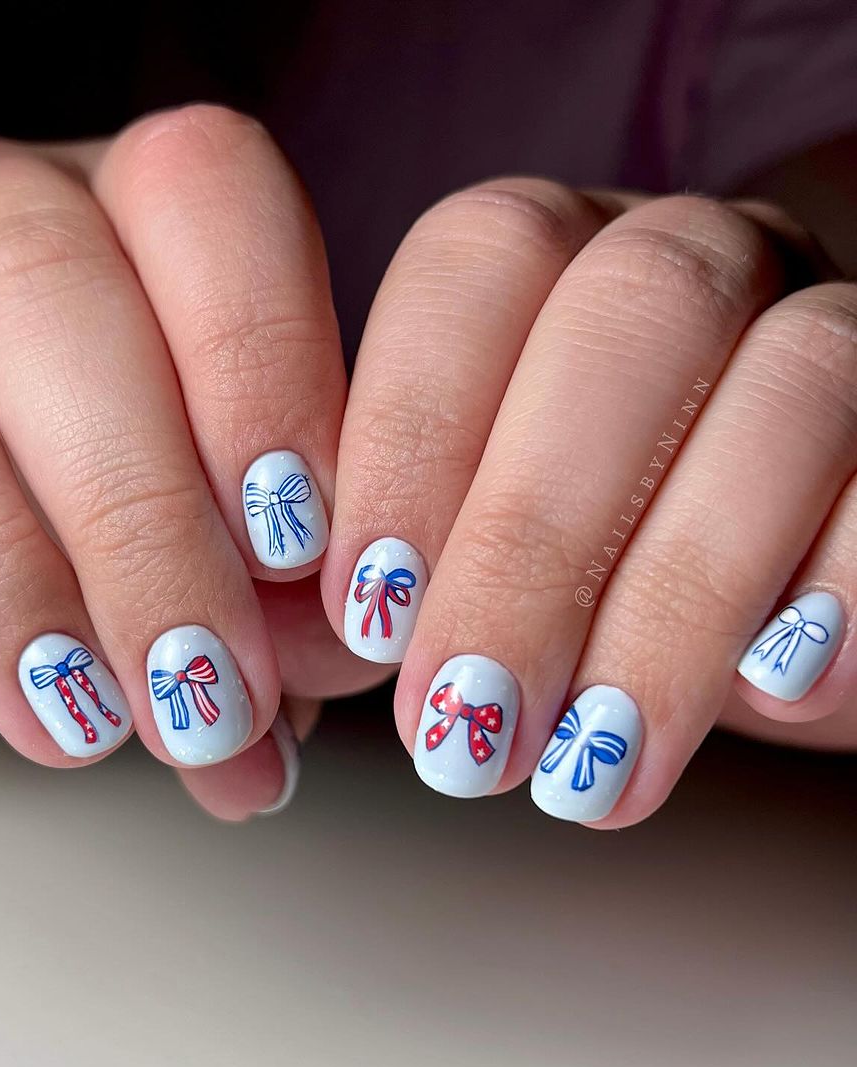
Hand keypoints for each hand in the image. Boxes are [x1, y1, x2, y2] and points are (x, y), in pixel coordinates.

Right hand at [0, 107, 368, 817]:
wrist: (2, 503)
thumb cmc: (165, 508)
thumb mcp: (258, 537)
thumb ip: (289, 603)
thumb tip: (279, 729)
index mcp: (152, 204)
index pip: (202, 191)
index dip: (259, 365)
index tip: (296, 547)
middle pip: (46, 291)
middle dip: (134, 523)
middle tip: (194, 690)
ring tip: (68, 713)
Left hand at [322, 179, 855, 824]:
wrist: (773, 605)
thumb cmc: (587, 585)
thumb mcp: (469, 571)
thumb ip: (397, 581)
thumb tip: (301, 656)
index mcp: (557, 263)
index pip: (477, 265)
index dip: (411, 435)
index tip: (367, 615)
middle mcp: (698, 266)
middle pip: (625, 322)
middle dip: (532, 544)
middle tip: (468, 727)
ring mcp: (834, 329)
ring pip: (791, 386)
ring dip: (673, 597)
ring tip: (591, 765)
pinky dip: (837, 587)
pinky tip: (768, 694)